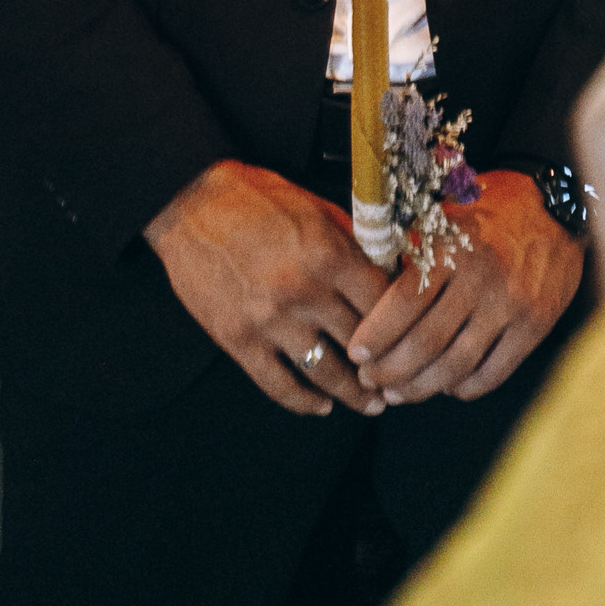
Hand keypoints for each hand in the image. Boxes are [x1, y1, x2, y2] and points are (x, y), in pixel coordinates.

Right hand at [144, 159, 392, 416]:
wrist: (192, 204)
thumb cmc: (259, 199)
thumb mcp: (318, 209)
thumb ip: (354, 245)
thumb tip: (391, 276)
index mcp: (329, 254)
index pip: (384, 304)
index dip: (404, 325)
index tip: (413, 337)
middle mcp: (304, 292)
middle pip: (361, 343)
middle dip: (385, 366)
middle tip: (399, 380)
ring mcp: (270, 320)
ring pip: (326, 373)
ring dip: (353, 395)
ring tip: (370, 404)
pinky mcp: (238, 340)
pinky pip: (279, 385)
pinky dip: (304, 402)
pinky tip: (322, 405)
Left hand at [346, 172, 581, 405]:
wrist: (556, 206)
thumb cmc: (491, 210)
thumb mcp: (448, 218)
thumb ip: (414, 253)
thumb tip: (372, 296)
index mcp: (453, 248)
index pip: (404, 302)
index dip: (376, 334)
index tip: (357, 352)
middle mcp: (482, 279)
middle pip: (426, 343)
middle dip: (390, 370)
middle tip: (371, 379)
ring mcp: (511, 306)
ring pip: (456, 365)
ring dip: (421, 387)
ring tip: (399, 393)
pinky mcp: (535, 326)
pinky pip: (493, 373)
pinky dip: (465, 388)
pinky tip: (448, 386)